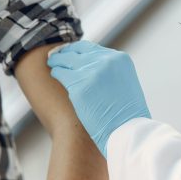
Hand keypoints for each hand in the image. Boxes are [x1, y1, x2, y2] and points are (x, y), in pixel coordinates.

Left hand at [47, 41, 150, 156]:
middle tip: (56, 56)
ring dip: (58, 61)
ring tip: (53, 64)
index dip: (78, 50)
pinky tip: (55, 74)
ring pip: (66, 60)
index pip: (91, 48)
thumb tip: (93, 68)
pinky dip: (56, 73)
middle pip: (77, 51)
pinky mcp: (79, 86)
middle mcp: (106, 61)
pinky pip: (61, 73)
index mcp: (120, 59)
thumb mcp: (125, 84)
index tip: (70, 53)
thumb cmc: (127, 115)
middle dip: (65, 53)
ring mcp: (92, 73)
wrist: (127, 131)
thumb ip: (111, 72)